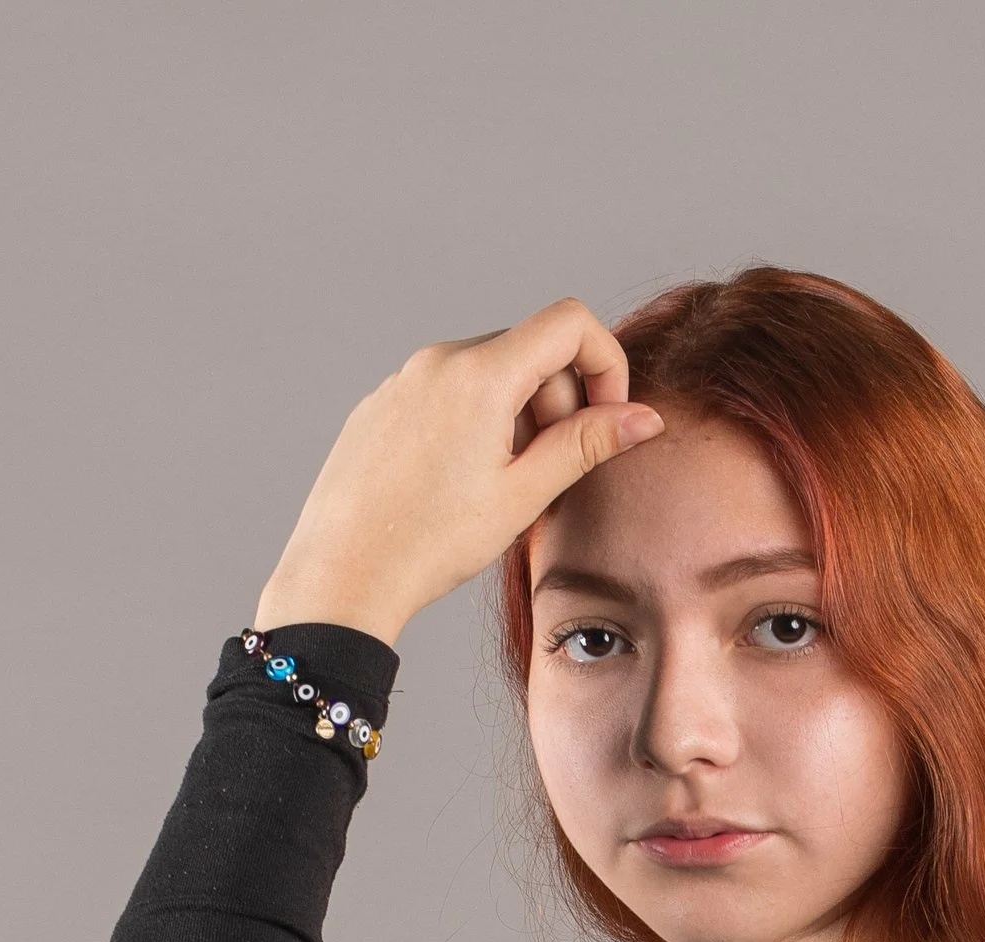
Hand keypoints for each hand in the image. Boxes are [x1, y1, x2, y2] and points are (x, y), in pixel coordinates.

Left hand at [252, 297, 664, 646]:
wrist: (342, 575)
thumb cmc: (430, 544)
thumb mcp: (523, 496)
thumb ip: (586, 446)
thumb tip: (643, 418)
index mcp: (481, 374)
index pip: (570, 323)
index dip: (605, 363)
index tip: (606, 418)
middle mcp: (440, 360)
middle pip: (529, 350)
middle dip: (558, 401)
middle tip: (547, 471)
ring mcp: (404, 379)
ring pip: (487, 373)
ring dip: (515, 415)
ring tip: (499, 485)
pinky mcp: (381, 404)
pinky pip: (445, 393)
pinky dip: (472, 422)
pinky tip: (455, 485)